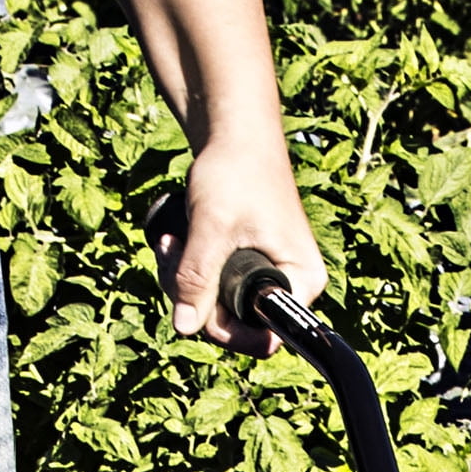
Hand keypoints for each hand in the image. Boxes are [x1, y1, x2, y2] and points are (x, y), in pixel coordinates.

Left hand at [153, 131, 324, 352]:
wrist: (235, 133)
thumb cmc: (235, 171)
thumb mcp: (212, 227)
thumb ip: (197, 277)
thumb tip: (183, 328)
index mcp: (301, 281)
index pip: (265, 338)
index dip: (226, 331)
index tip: (195, 303)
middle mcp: (290, 286)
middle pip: (235, 326)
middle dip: (194, 299)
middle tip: (171, 256)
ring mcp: (266, 278)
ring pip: (216, 309)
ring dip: (183, 282)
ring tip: (169, 244)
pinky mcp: (245, 269)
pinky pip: (212, 289)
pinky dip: (188, 272)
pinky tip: (175, 244)